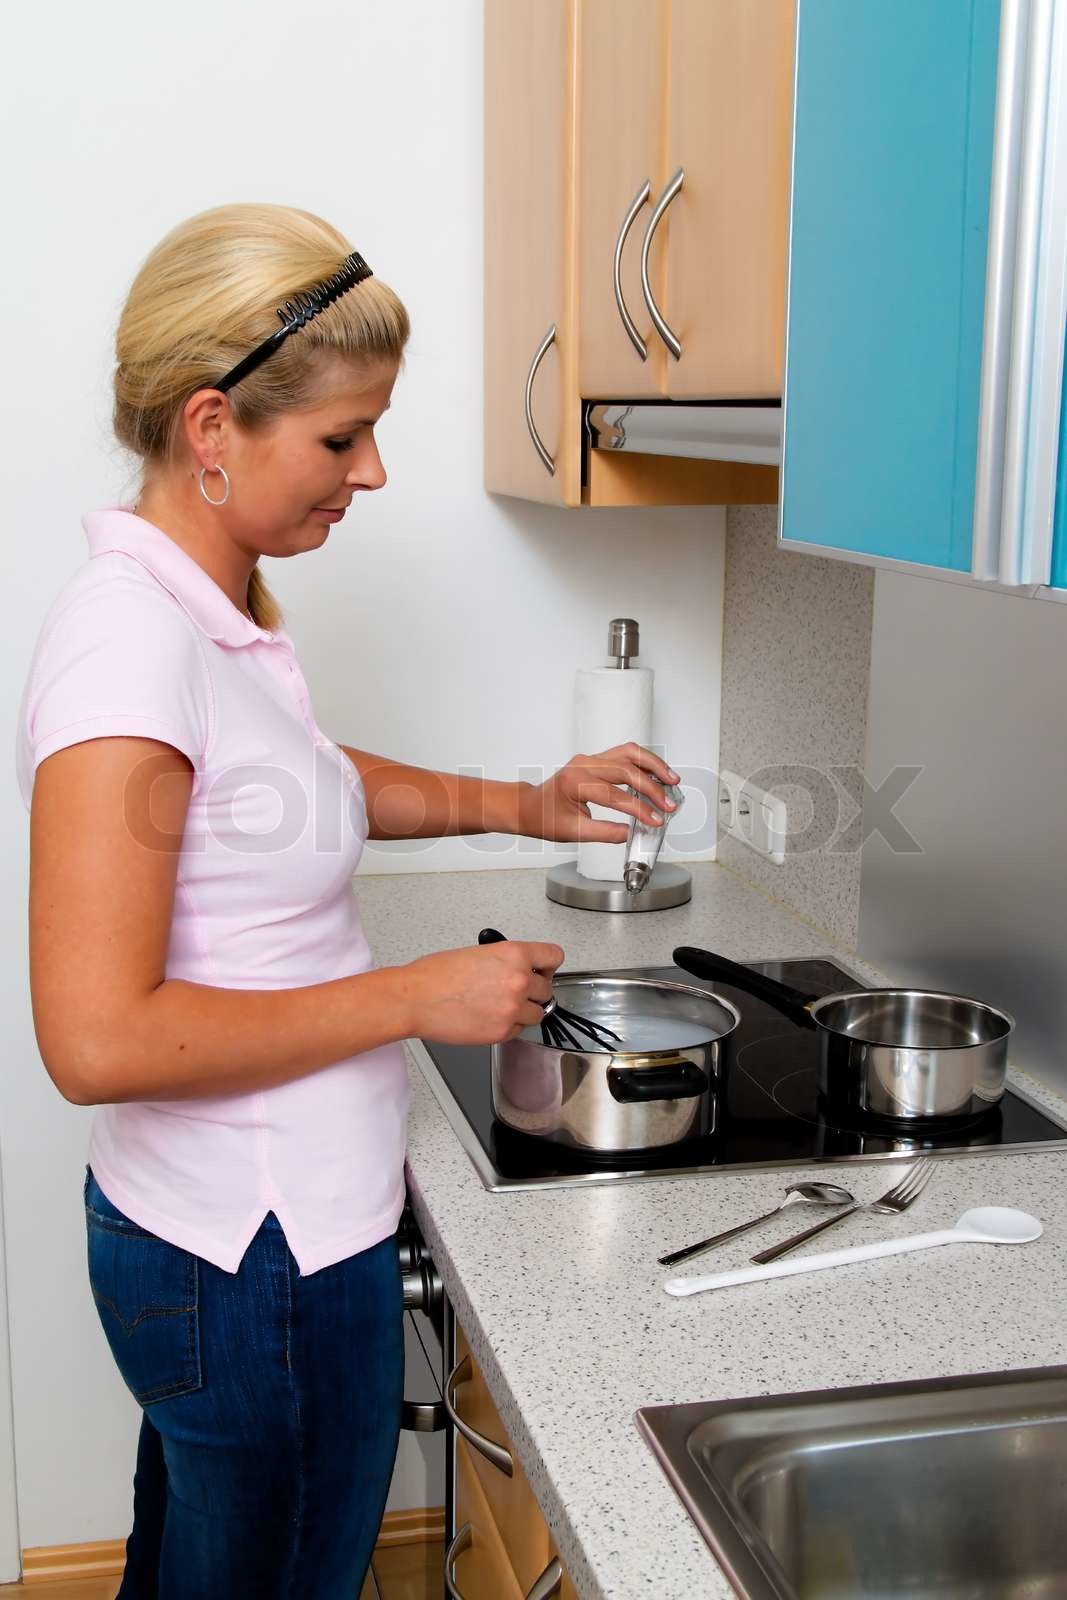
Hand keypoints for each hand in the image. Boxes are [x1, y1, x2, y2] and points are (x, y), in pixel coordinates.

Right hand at [402, 939, 564, 1044]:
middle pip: (547, 989)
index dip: (547, 966)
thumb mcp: (479, 953)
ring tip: (500, 1007)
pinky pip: (519, 1031)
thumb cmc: (436, 975)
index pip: (554, 957)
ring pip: (537, 1014)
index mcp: (514, 955)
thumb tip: (518, 970)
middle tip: (515, 992)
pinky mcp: (502, 1032)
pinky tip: (489, 1017)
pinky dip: (509, 1026)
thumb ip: (506, 961)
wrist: (416, 999)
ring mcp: (512, 1009)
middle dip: (533, 991)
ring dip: (524, 1011)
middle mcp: (519, 981)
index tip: (543, 971)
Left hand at [516, 742, 680, 843]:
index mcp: (574, 783)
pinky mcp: (596, 759)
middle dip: (652, 788)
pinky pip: (624, 753)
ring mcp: (589, 759)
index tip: (656, 820)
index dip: (639, 809)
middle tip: (669, 805)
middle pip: (626, 770)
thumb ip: (604, 833)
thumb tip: (631, 834)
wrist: (529, 806)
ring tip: (672, 779)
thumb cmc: (544, 818)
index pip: (614, 795)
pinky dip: (644, 762)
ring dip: (653, 765)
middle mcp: (583, 765)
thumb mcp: (573, 832)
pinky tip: (658, 773)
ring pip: (629, 753)